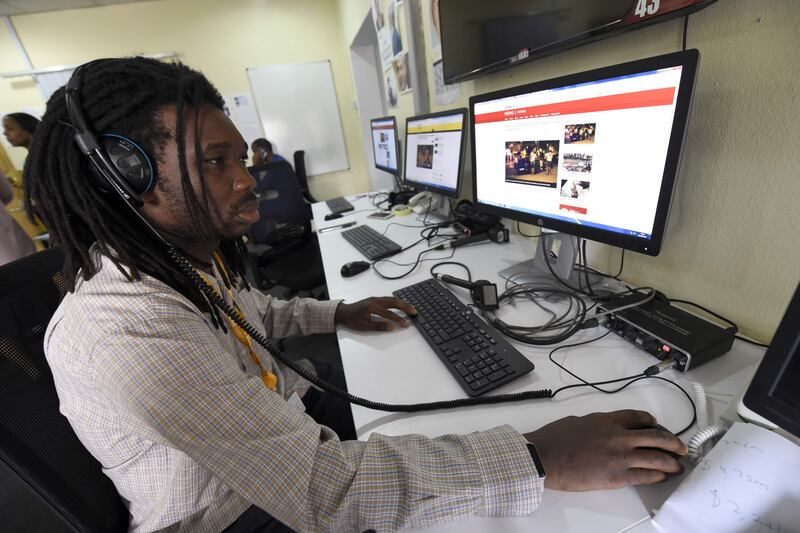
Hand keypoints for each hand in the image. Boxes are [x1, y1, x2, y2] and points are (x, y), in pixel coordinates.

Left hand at [335, 297, 416, 330]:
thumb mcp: (364, 326)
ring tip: (411, 307)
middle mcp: (375, 301)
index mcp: (372, 307)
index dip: (398, 319)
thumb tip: (391, 327)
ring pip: (391, 299)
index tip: (406, 324)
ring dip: (402, 303)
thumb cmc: (352, 320)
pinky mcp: (374, 299)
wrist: (343, 312)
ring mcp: (375, 298)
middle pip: (393, 302)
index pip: (389, 314)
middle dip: (405, 307)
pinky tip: (401, 302)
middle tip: (414, 311)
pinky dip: (396, 300)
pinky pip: (388, 298)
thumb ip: (379, 326)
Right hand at [524, 410, 686, 490]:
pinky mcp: (617, 476)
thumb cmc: (554, 439)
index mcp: (606, 420)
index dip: (652, 422)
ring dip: (671, 462)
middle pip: (655, 436)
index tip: (657, 426)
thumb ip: (594, 424)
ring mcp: (619, 456)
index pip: (638, 417)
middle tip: (680, 447)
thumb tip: (599, 429)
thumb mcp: (576, 422)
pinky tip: (662, 477)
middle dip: (672, 442)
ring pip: (656, 457)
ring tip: (678, 465)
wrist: (545, 457)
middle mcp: (618, 435)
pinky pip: (645, 475)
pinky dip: (657, 476)